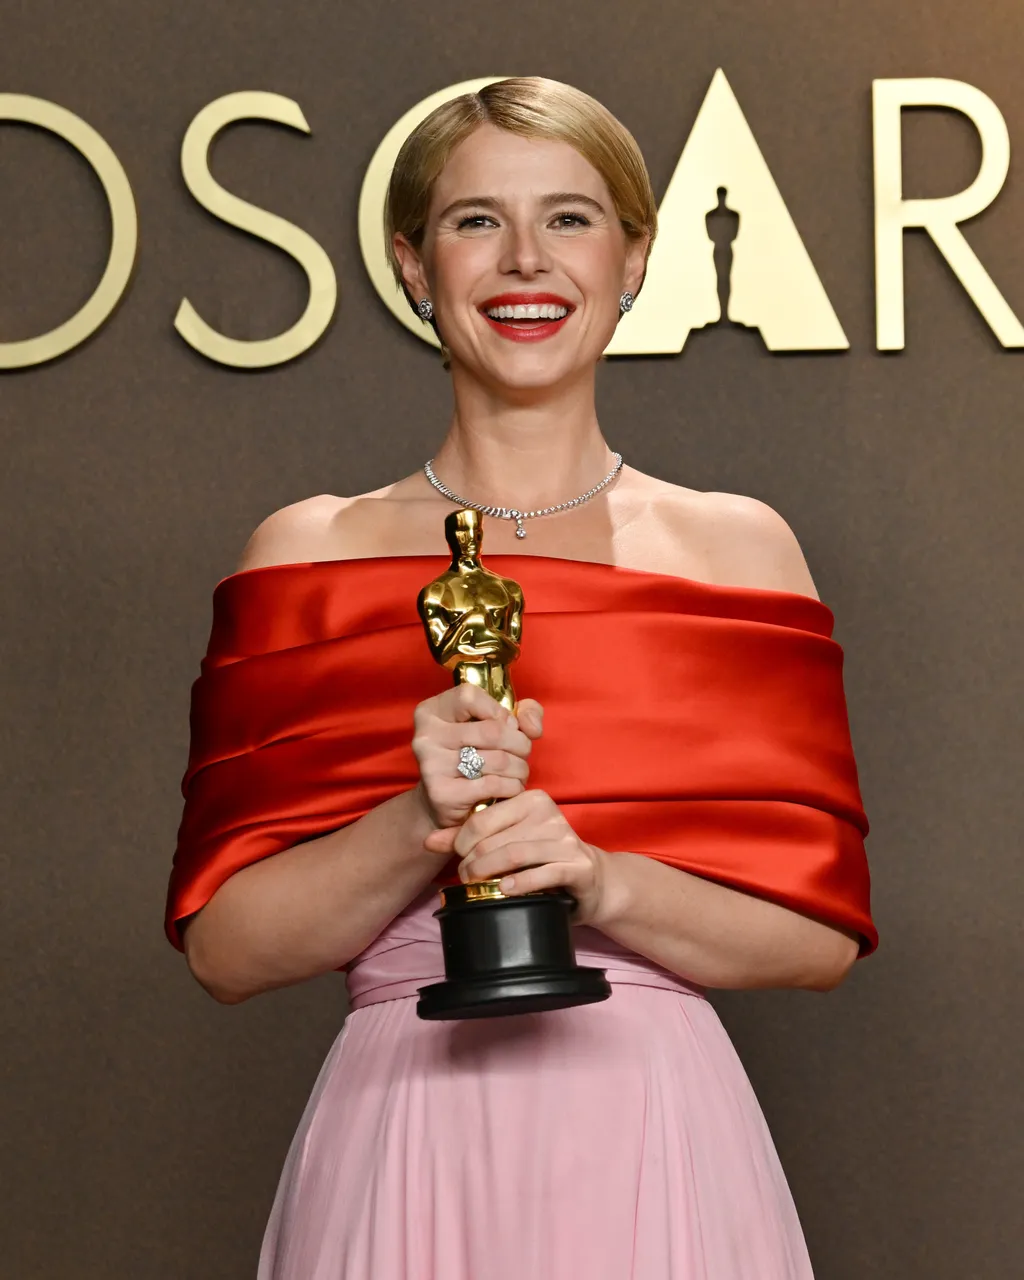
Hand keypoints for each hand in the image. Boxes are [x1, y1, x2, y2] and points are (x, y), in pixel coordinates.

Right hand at [411, 685, 543, 830]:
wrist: (442, 803)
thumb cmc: (472, 756)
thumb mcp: (494, 724)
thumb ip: (522, 713)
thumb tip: (532, 728)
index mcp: (432, 711)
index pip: (469, 696)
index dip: (499, 711)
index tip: (508, 726)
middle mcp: (426, 735)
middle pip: (491, 731)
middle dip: (520, 744)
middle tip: (522, 754)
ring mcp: (432, 765)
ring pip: (498, 760)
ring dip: (520, 768)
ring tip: (518, 773)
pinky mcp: (442, 794)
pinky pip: (494, 785)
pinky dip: (513, 787)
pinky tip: (511, 788)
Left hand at [423, 789, 614, 926]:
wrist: (590, 878)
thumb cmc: (540, 857)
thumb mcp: (506, 840)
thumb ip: (469, 837)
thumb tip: (428, 841)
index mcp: (531, 799)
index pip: (483, 817)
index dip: (462, 840)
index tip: (457, 858)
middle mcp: (549, 814)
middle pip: (495, 839)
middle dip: (472, 862)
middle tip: (464, 877)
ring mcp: (565, 839)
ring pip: (515, 854)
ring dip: (489, 873)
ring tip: (478, 885)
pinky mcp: (578, 865)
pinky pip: (543, 874)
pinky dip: (520, 883)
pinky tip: (506, 890)